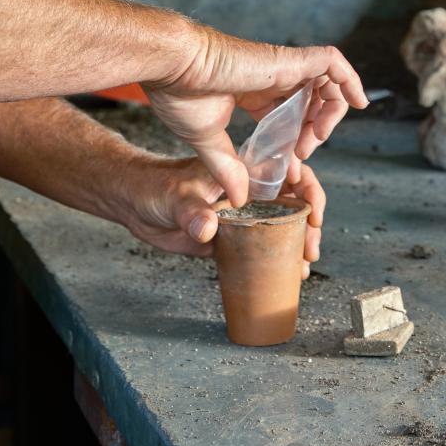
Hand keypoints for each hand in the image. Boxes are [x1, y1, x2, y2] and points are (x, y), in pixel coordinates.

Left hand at [118, 155, 327, 275]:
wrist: (133, 204)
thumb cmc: (154, 185)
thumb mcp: (174, 196)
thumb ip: (192, 211)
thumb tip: (208, 229)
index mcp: (241, 171)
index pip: (286, 170)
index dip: (306, 187)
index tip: (312, 209)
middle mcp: (248, 192)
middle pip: (292, 201)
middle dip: (310, 223)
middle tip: (311, 247)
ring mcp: (242, 215)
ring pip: (282, 226)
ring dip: (299, 243)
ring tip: (305, 264)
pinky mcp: (232, 238)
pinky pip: (261, 248)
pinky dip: (278, 259)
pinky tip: (291, 275)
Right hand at [143, 29, 365, 202]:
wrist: (173, 66)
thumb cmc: (181, 93)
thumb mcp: (207, 139)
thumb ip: (227, 167)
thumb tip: (239, 198)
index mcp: (253, 94)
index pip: (289, 115)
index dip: (296, 141)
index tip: (289, 166)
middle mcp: (271, 79)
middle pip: (312, 101)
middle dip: (316, 129)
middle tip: (303, 152)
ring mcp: (282, 68)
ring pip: (327, 82)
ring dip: (332, 111)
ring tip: (319, 136)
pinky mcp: (288, 61)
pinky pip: (332, 62)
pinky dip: (349, 78)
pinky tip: (358, 101)